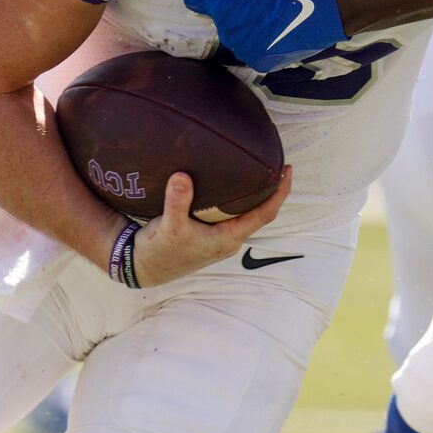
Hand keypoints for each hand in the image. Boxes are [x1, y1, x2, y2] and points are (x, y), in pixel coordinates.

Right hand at [127, 169, 292, 287]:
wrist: (146, 269)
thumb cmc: (160, 252)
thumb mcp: (168, 227)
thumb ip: (177, 202)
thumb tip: (182, 176)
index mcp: (228, 238)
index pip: (264, 214)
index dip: (279, 192)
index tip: (287, 170)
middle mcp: (230, 239)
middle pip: (262, 212)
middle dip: (272, 190)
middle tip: (277, 163)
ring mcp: (222, 238)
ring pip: (248, 214)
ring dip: (257, 194)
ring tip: (260, 169)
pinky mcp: (212, 235)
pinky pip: (233, 214)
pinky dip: (239, 199)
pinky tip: (234, 184)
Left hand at [182, 0, 344, 71]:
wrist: (327, 7)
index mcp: (223, 9)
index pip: (194, 0)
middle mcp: (230, 34)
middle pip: (220, 18)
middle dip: (229, 6)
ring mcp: (247, 51)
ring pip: (237, 34)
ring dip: (245, 23)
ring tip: (267, 11)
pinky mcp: (265, 62)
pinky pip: (253, 48)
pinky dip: (259, 38)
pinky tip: (275, 26)